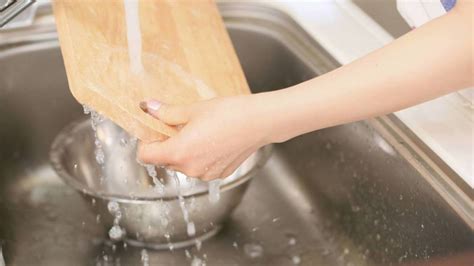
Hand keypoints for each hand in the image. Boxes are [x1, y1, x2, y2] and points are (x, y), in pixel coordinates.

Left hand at [137, 95, 270, 180]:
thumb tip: (148, 108)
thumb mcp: (192, 109)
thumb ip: (166, 113)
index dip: (146, 142)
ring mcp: (206, 174)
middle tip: (181, 126)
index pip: (145, 156)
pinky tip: (215, 141)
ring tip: (201, 132)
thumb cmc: (228, 113)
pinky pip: (201, 167)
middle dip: (168, 145)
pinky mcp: (220, 174)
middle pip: (165, 160)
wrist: (259, 121)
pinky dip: (202, 156)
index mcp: (179, 152)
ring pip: (184, 164)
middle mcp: (190, 169)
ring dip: (186, 151)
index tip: (155, 131)